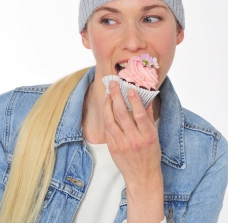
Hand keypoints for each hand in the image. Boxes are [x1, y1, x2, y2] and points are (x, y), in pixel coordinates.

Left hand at [103, 80, 163, 221]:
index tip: (130, 88)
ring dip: (108, 105)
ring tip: (108, 94)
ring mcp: (122, 144)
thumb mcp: (154, 135)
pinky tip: (107, 109)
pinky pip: (108, 130)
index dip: (134, 100)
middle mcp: (134, 140)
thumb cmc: (151, 154)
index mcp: (147, 136)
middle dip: (116, 96)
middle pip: (122, 114)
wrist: (142, 176)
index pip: (140, 114)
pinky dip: (106, 117)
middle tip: (113, 84)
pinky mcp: (113, 148)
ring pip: (111, 121)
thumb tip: (146, 99)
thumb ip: (149, 117)